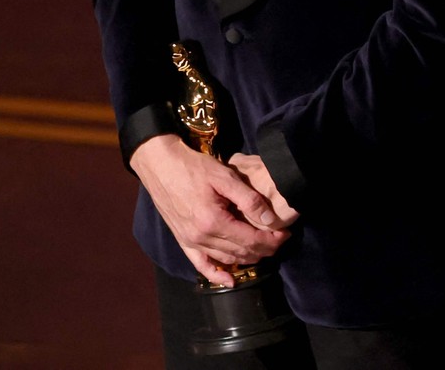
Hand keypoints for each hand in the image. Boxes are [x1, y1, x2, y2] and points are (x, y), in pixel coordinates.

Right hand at [129, 135, 288, 287]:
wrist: (160, 164)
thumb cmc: (192, 166)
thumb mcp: (224, 176)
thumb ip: (249, 199)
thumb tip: (270, 221)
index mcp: (213, 222)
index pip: (251, 240)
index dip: (272, 240)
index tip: (285, 233)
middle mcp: (202, 237)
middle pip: (242, 252)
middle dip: (265, 248)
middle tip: (279, 238)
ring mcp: (191, 242)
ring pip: (227, 259)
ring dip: (248, 257)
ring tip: (263, 247)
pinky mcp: (183, 241)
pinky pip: (201, 264)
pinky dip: (217, 275)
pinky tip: (230, 280)